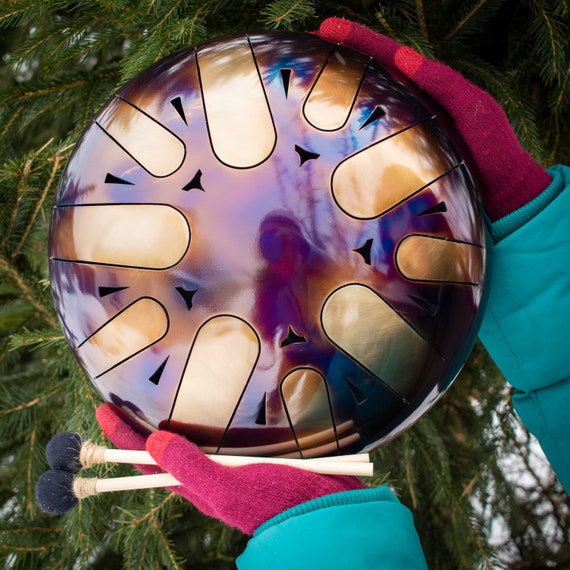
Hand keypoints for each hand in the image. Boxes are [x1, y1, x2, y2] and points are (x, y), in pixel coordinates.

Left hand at [96, 404, 364, 534]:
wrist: (324, 509)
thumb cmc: (279, 501)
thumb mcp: (230, 488)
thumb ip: (193, 468)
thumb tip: (153, 441)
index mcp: (198, 485)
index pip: (149, 462)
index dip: (123, 437)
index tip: (103, 411)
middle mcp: (208, 476)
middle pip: (162, 454)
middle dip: (136, 432)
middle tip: (117, 405)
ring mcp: (228, 466)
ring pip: (187, 445)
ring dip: (164, 428)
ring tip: (152, 407)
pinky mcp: (248, 457)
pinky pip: (214, 440)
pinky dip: (199, 426)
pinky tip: (207, 412)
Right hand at [318, 18, 551, 221]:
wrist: (498, 190)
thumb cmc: (492, 147)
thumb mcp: (474, 108)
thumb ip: (444, 83)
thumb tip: (405, 57)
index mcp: (427, 85)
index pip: (388, 55)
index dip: (358, 39)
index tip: (326, 27)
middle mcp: (409, 103)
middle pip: (369, 75)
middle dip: (337, 59)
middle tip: (304, 48)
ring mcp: (401, 130)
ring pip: (363, 106)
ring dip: (334, 94)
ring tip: (305, 84)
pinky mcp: (397, 156)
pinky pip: (367, 139)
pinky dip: (344, 132)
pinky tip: (323, 133)